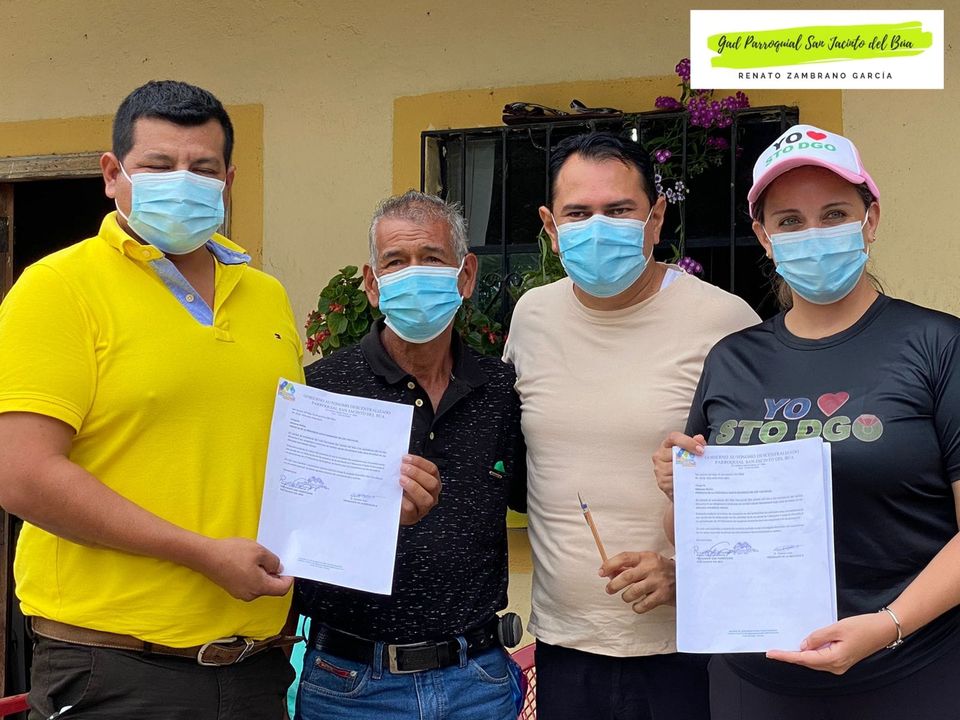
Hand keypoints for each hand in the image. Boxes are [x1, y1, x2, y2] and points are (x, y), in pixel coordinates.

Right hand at [198, 537, 292, 601]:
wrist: (206, 556)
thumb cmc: (232, 553)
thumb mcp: (260, 552)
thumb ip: (273, 562)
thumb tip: (278, 569)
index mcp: (259, 587)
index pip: (282, 589)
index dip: (288, 578)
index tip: (288, 568)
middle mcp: (250, 595)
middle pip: (270, 588)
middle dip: (274, 575)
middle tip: (271, 559)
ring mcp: (240, 593)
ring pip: (260, 586)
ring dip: (263, 574)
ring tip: (257, 559)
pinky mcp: (233, 589)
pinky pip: (250, 584)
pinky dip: (253, 575)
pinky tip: (247, 563)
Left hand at [399, 454, 440, 525]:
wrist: (390, 509)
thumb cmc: (400, 491)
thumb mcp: (406, 477)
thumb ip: (405, 469)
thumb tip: (399, 459)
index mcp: (431, 482)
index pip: (432, 469)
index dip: (420, 462)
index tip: (406, 458)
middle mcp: (431, 495)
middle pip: (433, 483)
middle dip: (417, 474)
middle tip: (403, 468)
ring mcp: (423, 507)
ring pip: (426, 499)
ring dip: (414, 487)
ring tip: (401, 480)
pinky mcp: (413, 516)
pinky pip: (411, 509)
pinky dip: (404, 501)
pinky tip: (397, 494)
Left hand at [599, 551, 675, 613]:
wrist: (687, 579)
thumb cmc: (660, 570)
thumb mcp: (646, 562)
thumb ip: (628, 567)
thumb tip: (608, 573)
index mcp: (645, 557)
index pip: (624, 557)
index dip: (609, 565)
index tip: (601, 572)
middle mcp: (651, 568)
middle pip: (626, 577)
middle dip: (613, 585)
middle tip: (609, 589)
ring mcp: (658, 582)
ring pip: (633, 592)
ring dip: (625, 597)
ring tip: (626, 597)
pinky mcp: (663, 596)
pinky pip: (643, 605)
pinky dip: (636, 607)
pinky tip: (637, 605)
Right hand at [652, 432, 704, 500]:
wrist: (680, 485)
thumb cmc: (686, 466)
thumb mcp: (693, 453)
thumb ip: (697, 444)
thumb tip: (699, 439)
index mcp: (667, 444)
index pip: (674, 437)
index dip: (688, 442)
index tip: (701, 449)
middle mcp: (660, 455)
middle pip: (675, 454)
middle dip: (690, 459)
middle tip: (702, 464)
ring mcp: (659, 469)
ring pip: (675, 469)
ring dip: (688, 472)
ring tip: (698, 475)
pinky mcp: (662, 482)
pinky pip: (674, 482)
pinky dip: (684, 483)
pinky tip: (690, 483)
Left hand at [766, 612, 898, 674]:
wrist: (883, 630)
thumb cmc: (863, 627)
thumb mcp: (837, 628)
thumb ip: (818, 637)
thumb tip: (803, 645)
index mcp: (834, 659)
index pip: (804, 659)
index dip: (786, 656)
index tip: (771, 654)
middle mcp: (836, 666)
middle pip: (807, 662)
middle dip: (790, 656)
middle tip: (774, 650)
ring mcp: (840, 664)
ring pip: (814, 661)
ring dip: (800, 655)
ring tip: (784, 647)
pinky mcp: (842, 659)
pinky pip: (821, 657)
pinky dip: (811, 652)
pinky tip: (803, 645)